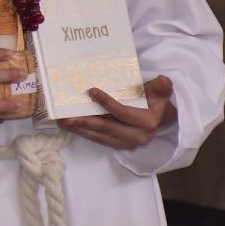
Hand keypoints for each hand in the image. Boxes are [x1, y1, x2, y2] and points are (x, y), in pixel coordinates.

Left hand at [58, 74, 176, 149]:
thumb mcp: (160, 93)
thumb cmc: (155, 101)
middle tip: (64, 118)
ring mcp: (127, 143)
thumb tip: (163, 80)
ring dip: (79, 129)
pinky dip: (83, 133)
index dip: (107, 102)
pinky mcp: (118, 145)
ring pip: (99, 136)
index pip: (122, 113)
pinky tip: (70, 126)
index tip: (91, 91)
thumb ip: (161, 87)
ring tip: (61, 122)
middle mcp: (137, 136)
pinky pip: (98, 139)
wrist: (160, 119)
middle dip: (84, 123)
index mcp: (147, 122)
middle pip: (106, 128)